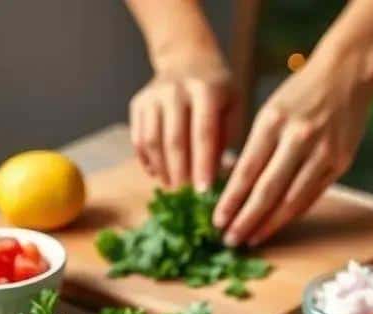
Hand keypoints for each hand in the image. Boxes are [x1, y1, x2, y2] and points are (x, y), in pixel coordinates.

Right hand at [130, 52, 233, 190]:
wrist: (188, 58)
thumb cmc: (219, 91)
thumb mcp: (234, 106)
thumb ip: (227, 137)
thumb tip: (219, 175)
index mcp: (206, 89)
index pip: (203, 133)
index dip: (203, 164)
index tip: (204, 191)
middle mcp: (175, 89)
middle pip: (175, 140)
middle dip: (180, 173)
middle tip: (187, 197)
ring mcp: (153, 95)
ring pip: (153, 141)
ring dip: (163, 170)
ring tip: (174, 188)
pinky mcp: (138, 103)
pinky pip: (139, 138)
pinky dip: (147, 160)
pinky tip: (159, 174)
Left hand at [213, 46, 372, 246]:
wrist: (347, 75)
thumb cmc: (302, 92)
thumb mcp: (272, 111)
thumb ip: (258, 147)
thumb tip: (237, 187)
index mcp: (273, 122)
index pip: (246, 171)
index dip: (231, 200)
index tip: (216, 221)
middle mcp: (298, 138)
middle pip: (267, 191)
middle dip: (246, 219)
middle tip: (229, 240)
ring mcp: (323, 152)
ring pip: (292, 199)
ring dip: (269, 224)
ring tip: (252, 239)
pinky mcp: (340, 162)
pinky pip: (312, 195)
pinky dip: (293, 213)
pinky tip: (277, 224)